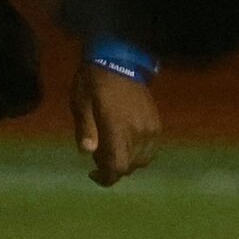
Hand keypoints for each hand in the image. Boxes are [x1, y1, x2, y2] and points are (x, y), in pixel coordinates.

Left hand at [72, 62, 159, 186]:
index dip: (106, 178)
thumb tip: (87, 152)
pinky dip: (138, 152)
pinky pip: (151, 149)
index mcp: (118, 126)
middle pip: (130, 166)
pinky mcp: (157, 124)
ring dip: (126, 160)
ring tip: (111, 146)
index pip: (118, 166)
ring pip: (142, 160)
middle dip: (112, 167)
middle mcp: (138, 130)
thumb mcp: (81, 103)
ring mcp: (151, 128)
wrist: (119, 60)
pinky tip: (125, 141)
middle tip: (97, 152)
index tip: (92, 174)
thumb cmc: (94, 82)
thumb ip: (85, 129)